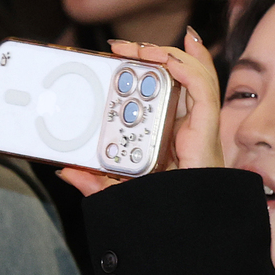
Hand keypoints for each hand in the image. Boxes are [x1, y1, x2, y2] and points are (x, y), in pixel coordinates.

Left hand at [59, 28, 222, 196]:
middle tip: (123, 47)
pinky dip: (186, 68)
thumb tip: (67, 171)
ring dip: (167, 54)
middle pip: (184, 77)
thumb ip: (96, 182)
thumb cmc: (165, 208)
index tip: (126, 54)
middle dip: (157, 54)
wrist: (188, 227)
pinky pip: (202, 89)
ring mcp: (200, 125)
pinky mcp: (207, 126)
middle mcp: (190, 125)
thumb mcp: (121, 190)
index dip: (158, 67)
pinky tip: (164, 59)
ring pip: (195, 75)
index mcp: (173, 134)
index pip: (171, 92)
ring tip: (140, 48)